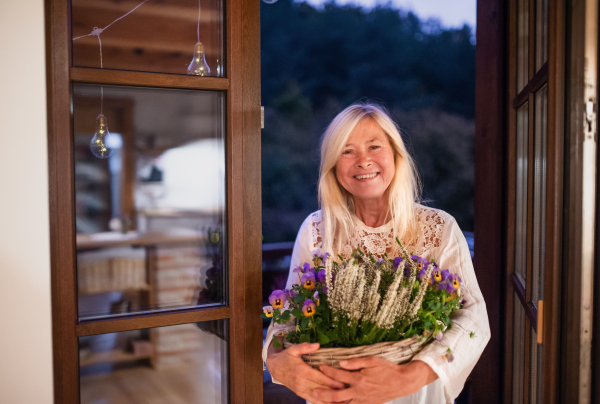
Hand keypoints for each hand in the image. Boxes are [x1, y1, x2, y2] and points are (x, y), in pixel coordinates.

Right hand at [266, 340, 345, 402]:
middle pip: (322, 389)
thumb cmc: (286, 357)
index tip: (344, 382)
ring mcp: (302, 390)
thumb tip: (317, 345)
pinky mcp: (301, 394)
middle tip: (349, 393)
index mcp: (302, 371)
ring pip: (318, 398)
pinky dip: (323, 403)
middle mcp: (302, 383)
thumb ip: (305, 347)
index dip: (333, 381)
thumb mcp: (293, 349)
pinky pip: (313, 401)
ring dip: (330, 400)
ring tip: (343, 401)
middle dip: (335, 392)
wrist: (274, 368)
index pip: (320, 378)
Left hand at [314, 357, 438, 403]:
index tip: (320, 366)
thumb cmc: (387, 369)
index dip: (328, 370)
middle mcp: (359, 391)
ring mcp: (364, 400)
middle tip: (313, 393)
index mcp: (359, 379)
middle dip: (324, 394)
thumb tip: (341, 362)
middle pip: (337, 396)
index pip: (339, 375)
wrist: (402, 382)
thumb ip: (355, 361)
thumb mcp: (371, 360)